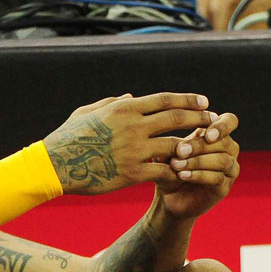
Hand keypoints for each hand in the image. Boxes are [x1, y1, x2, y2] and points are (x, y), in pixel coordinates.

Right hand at [43, 92, 218, 195]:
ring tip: (204, 149)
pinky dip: (177, 172)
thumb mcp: (87, 112)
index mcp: (124, 109)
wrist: (55, 166)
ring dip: (192, 147)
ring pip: (175, 145)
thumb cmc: (68, 138)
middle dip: (199, 118)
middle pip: (176, 118)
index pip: (165, 100)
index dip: (188, 100)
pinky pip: (164, 171)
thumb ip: (113, 104)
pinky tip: (186, 173)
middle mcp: (133, 126)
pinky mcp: (133, 173)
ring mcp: (134, 150)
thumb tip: (131, 98)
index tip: (204, 101)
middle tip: (214, 121)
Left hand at [157, 112, 239, 219]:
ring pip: (222, 161)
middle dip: (200, 146)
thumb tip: (168, 140)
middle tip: (179, 151)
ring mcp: (229, 170)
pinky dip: (198, 175)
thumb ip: (170, 143)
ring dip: (198, 161)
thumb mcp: (167, 152)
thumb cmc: (169, 167)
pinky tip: (182, 175)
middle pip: (224, 142)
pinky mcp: (224, 188)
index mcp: (217, 134)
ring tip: (176, 165)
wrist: (169, 196)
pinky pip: (216, 178)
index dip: (221, 126)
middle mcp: (229, 150)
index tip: (206, 133)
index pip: (230, 121)